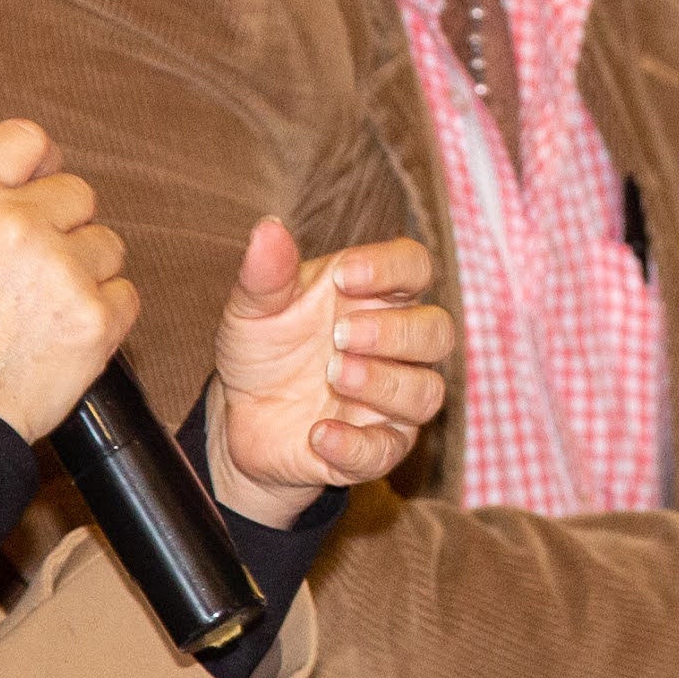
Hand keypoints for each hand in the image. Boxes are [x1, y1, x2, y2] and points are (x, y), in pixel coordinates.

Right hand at [0, 117, 135, 445]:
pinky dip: (102, 311)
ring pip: (107, 242)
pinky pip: (125, 292)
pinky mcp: (95, 318)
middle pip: (77, 191)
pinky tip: (63, 329)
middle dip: (60, 223)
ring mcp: (61, 271)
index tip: (37, 179)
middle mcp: (15, 225)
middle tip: (34, 261)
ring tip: (44, 304)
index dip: (36, 161)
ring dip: (84, 268)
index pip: (27, 138)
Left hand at [198, 220, 454, 528]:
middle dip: (396, 332)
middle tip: (340, 336)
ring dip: (383, 383)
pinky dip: (355, 444)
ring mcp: (392, 400)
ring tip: (333, 375)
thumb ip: (265, 274)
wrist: (240, 419)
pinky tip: (319, 433)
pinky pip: (387, 450)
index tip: (345, 277)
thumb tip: (268, 227)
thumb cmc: (263, 353)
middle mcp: (395, 347)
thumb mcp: (253, 311)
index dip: (393, 268)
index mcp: (373, 297)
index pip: (415, 266)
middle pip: (438, 331)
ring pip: (426, 392)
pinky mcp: (376, 447)